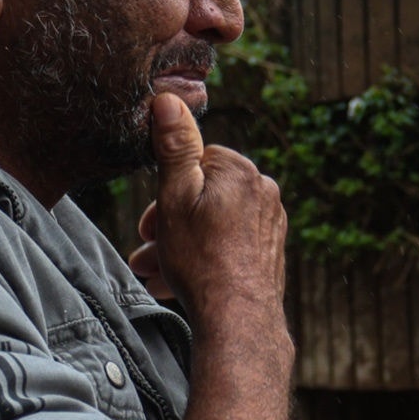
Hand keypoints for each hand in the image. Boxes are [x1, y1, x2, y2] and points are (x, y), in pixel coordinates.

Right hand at [133, 93, 286, 323]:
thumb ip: (174, 147)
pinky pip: (230, 245)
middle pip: (203, 196)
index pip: (197, 162)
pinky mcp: (271, 252)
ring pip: (213, 225)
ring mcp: (271, 224)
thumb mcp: (175, 198)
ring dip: (181, 246)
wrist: (238, 320)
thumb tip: (167, 99)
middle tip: (147, 249)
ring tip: (154, 272)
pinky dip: (204, 258)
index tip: (149, 221)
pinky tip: (180, 283)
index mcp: (241, 171)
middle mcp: (263, 192)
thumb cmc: (202, 260)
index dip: (167, 190)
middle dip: (170, 223)